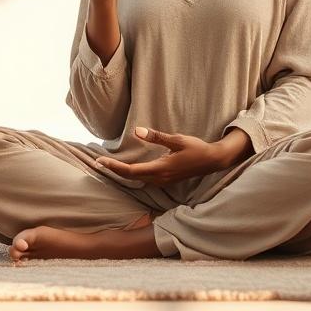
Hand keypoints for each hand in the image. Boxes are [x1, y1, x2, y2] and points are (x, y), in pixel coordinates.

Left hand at [95, 127, 225, 185]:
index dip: (113, 166)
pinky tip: (126, 168)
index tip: (100, 161)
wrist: (213, 160)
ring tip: (107, 164)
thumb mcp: (177, 139)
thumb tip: (137, 130)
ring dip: (121, 172)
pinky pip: (143, 178)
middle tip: (96, 163)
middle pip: (130, 176)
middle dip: (112, 170)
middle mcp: (159, 178)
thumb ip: (156, 136)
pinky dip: (131, 173)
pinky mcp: (165, 179)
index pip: (130, 170)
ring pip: (136, 179)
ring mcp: (162, 180)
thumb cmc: (196, 148)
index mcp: (160, 168)